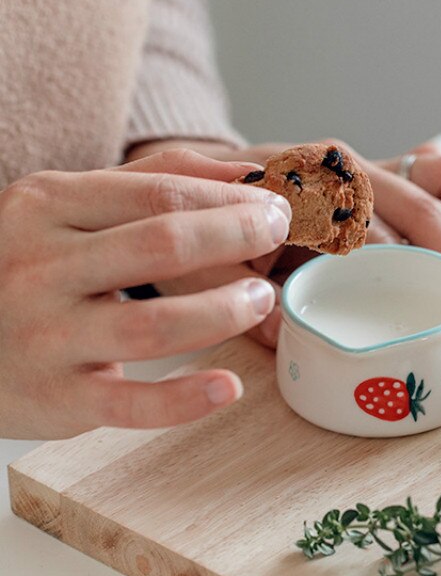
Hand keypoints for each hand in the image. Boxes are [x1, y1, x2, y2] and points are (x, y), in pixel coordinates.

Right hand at [0, 149, 290, 439]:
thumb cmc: (27, 263)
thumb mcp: (69, 206)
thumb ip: (158, 179)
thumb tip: (247, 173)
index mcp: (47, 207)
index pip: (159, 193)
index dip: (230, 201)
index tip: (276, 208)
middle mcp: (42, 266)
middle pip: (162, 245)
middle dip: (236, 238)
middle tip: (278, 237)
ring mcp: (46, 335)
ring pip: (154, 323)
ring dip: (224, 311)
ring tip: (261, 301)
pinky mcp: (56, 398)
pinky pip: (131, 402)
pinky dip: (185, 398)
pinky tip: (228, 386)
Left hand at [126, 137, 440, 336]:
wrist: (201, 180)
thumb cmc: (204, 229)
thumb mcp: (203, 265)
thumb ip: (237, 296)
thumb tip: (289, 335)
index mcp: (298, 187)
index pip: (363, 232)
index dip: (399, 279)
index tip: (427, 325)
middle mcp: (341, 167)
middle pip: (418, 209)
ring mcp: (368, 164)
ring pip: (440, 184)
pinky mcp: (386, 167)